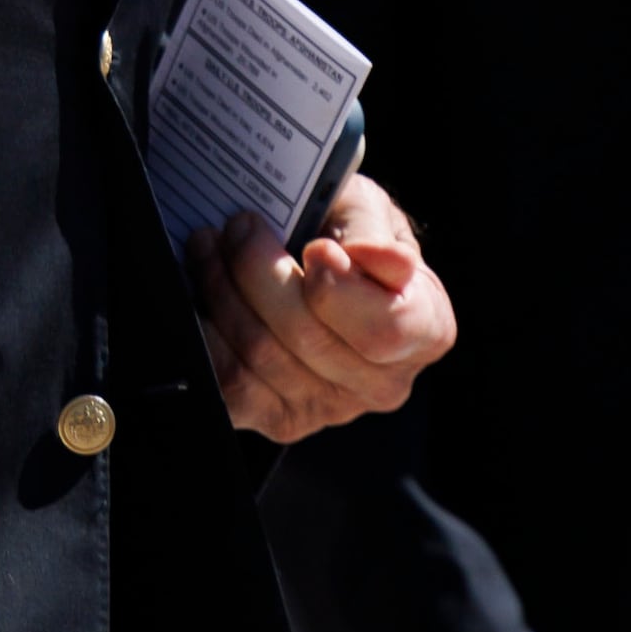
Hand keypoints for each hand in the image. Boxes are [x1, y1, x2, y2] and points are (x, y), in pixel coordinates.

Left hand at [188, 170, 454, 441]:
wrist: (321, 268)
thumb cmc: (350, 236)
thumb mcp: (369, 211)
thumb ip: (370, 229)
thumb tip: (366, 255)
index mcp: (425, 331)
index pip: (385, 329)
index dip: (342, 291)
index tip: (315, 248)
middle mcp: (384, 383)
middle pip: (308, 338)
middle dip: (259, 270)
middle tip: (241, 225)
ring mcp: (330, 409)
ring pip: (260, 354)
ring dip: (222, 289)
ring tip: (213, 245)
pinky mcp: (278, 420)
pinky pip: (229, 382)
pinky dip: (206, 330)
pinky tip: (205, 291)